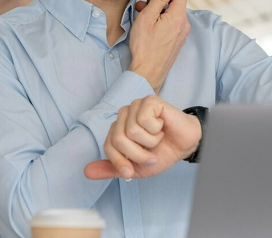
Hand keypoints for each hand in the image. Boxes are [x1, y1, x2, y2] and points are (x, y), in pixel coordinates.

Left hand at [84, 95, 201, 180]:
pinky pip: (144, 120)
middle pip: (119, 139)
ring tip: (158, 138)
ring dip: (150, 142)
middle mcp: (123, 115)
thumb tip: (86, 172)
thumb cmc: (162, 153)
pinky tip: (162, 126)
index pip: (109, 146)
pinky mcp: (148, 101)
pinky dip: (156, 130)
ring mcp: (135, 106)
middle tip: (152, 154)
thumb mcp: (135, 167)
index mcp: (117, 129)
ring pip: (132, 131)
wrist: (184, 146)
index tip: (132, 172)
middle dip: (137, 154)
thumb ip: (112, 168)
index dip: (120, 162)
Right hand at [129, 0, 189, 91]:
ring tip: (141, 13)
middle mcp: (183, 24)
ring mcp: (181, 34)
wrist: (147, 73)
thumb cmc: (144, 47)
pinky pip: (171, 23)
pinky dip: (160, 19)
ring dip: (158, 10)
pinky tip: (148, 24)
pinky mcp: (177, 41)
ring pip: (171, 13)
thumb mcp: (148, 18)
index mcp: (177, 16)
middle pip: (175, 2)